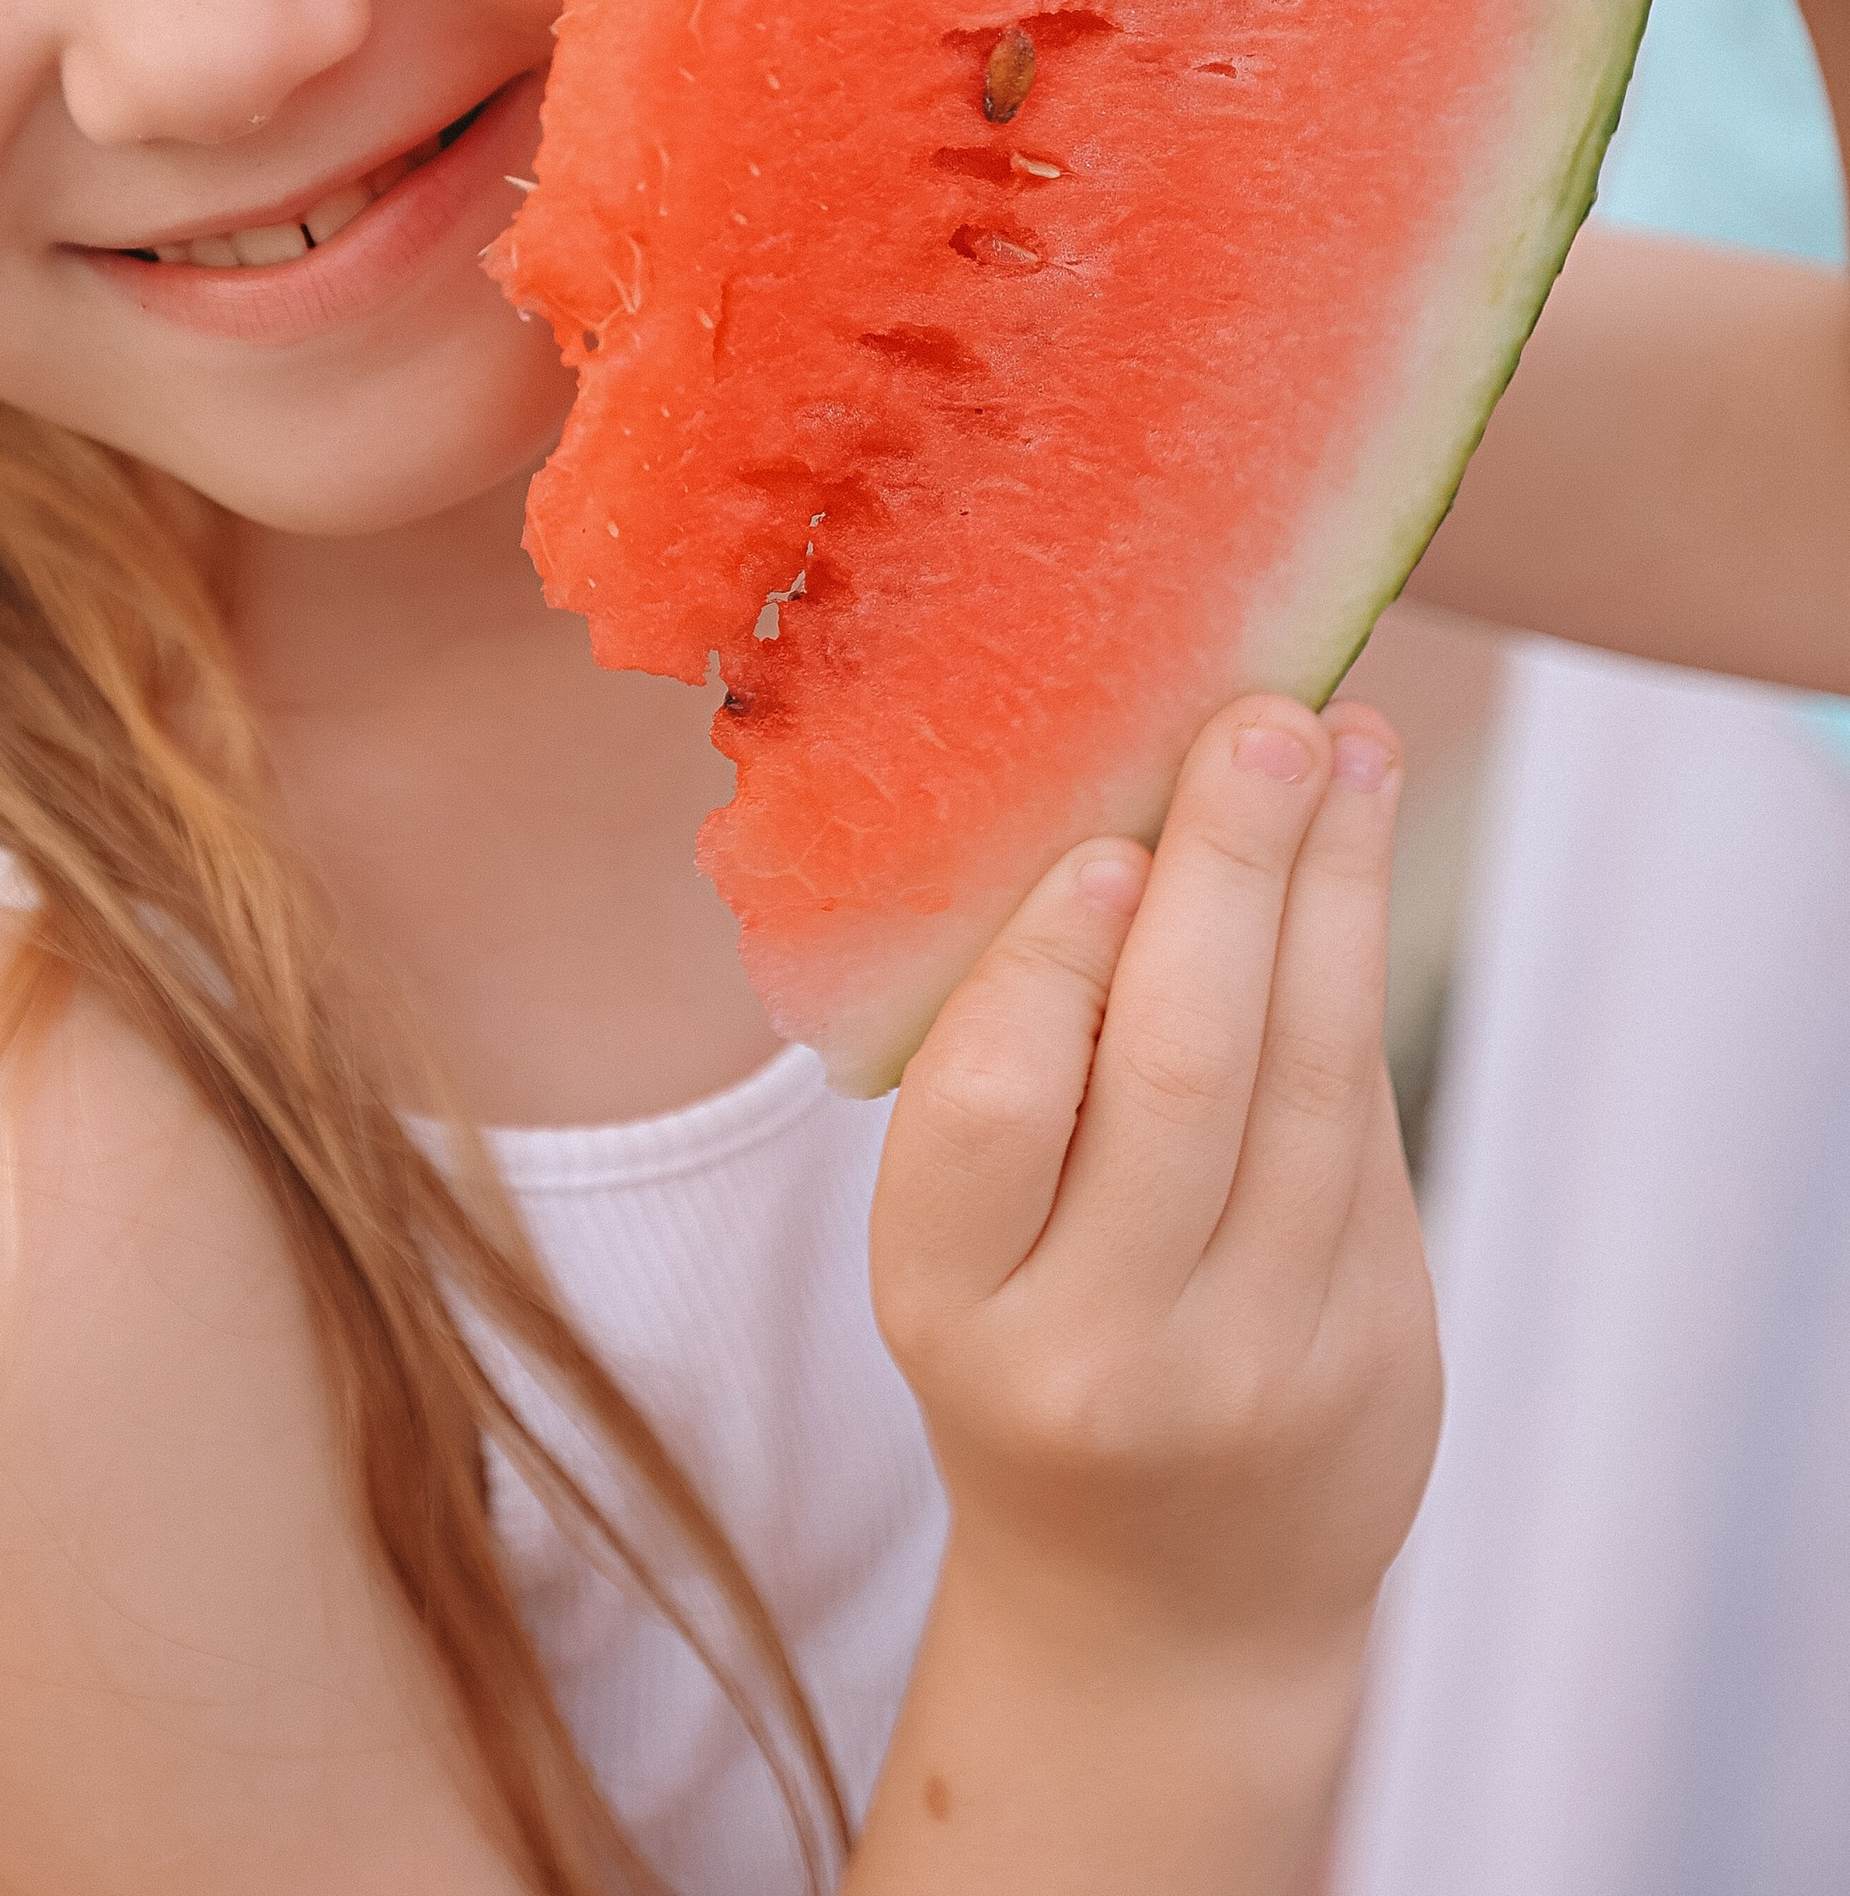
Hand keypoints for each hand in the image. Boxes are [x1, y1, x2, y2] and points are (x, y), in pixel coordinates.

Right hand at [869, 695, 1438, 1678]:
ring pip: (1311, 1078)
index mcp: (948, 1305)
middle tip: (1259, 718)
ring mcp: (1258, 1363)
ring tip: (1341, 741)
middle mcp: (1102, 1350)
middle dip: (1230, 868)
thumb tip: (1098, 807)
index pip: (995, 1098)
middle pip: (1181, 1066)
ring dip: (1333, 887)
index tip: (1109, 836)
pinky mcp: (1379, 1355)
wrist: (1161, 1609)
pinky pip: (1369, 1126)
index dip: (1056, 951)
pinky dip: (1362, 971)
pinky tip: (1357, 855)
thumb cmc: (1030, 1356)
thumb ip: (1016, 1065)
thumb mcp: (958, 1249)